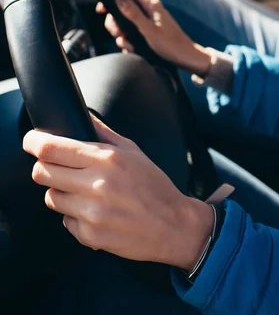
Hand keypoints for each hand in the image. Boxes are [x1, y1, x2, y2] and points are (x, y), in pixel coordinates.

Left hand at [23, 115, 214, 269]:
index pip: (52, 148)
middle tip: (58, 168)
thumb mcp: (133, 151)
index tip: (32, 141)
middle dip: (46, 167)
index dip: (34, 142)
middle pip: (42, 172)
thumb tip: (82, 115)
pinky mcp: (90, 236)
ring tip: (84, 192)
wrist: (173, 225)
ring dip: (62, 192)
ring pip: (51, 197)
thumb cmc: (154, 186)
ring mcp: (92, 212)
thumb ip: (104, 133)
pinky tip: (95, 212)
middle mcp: (96, 185)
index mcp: (107, 159)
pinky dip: (75, 216)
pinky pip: (65, 221)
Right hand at [96, 0, 211, 75]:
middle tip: (118, 35)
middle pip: (121, 8)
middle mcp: (148, 9)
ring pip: (124, 22)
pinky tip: (132, 49)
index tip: (102, 10)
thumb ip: (133, 14)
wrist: (185, 58)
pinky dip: (128, 41)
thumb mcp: (149, 30)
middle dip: (115, 23)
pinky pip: (131, 32)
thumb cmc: (171, 44)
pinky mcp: (147, 30)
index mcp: (150, 4)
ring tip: (128, 45)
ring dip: (122, 35)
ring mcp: (147, 20)